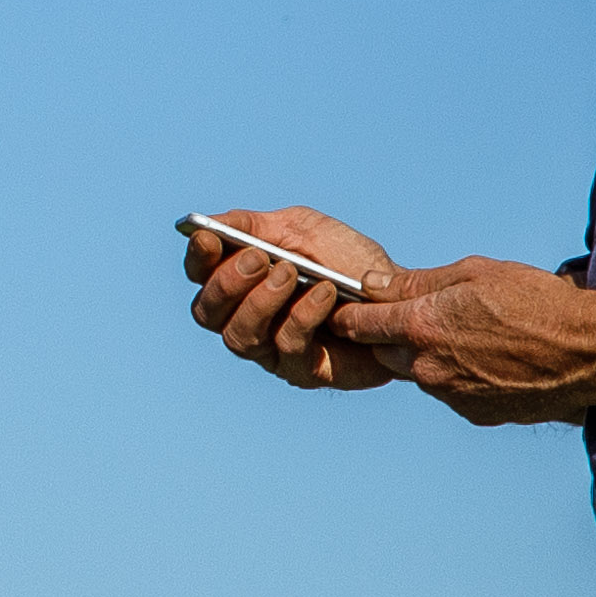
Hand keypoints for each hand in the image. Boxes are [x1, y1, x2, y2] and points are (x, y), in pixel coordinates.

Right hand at [181, 207, 405, 389]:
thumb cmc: (348, 263)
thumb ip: (256, 226)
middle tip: (258, 259)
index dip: (197, 259)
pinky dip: (303, 315)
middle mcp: (246, 319)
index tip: (208, 238)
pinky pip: (287, 346)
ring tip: (289, 274)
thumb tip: (210, 225)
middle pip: (207, 312)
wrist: (398, 299)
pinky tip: (323, 293)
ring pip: (239, 337)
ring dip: (260, 302)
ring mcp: (270, 350)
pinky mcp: (302, 371)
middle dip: (227, 283)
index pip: (200, 276)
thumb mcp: (303, 230)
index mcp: (241, 282)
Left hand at [335, 257, 595, 424]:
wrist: (588, 352)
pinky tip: (487, 359)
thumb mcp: (475, 274)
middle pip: (384, 354)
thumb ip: (417, 283)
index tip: (341, 308)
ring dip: (425, 357)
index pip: (361, 325)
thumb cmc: (536, 302)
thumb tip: (374, 286)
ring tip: (464, 335)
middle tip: (409, 317)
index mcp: (423, 327)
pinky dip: (456, 376)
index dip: (348, 314)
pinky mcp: (474, 414)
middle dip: (387, 337)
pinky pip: (450, 392)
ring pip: (419, 374)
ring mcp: (451, 396)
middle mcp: (429, 368)